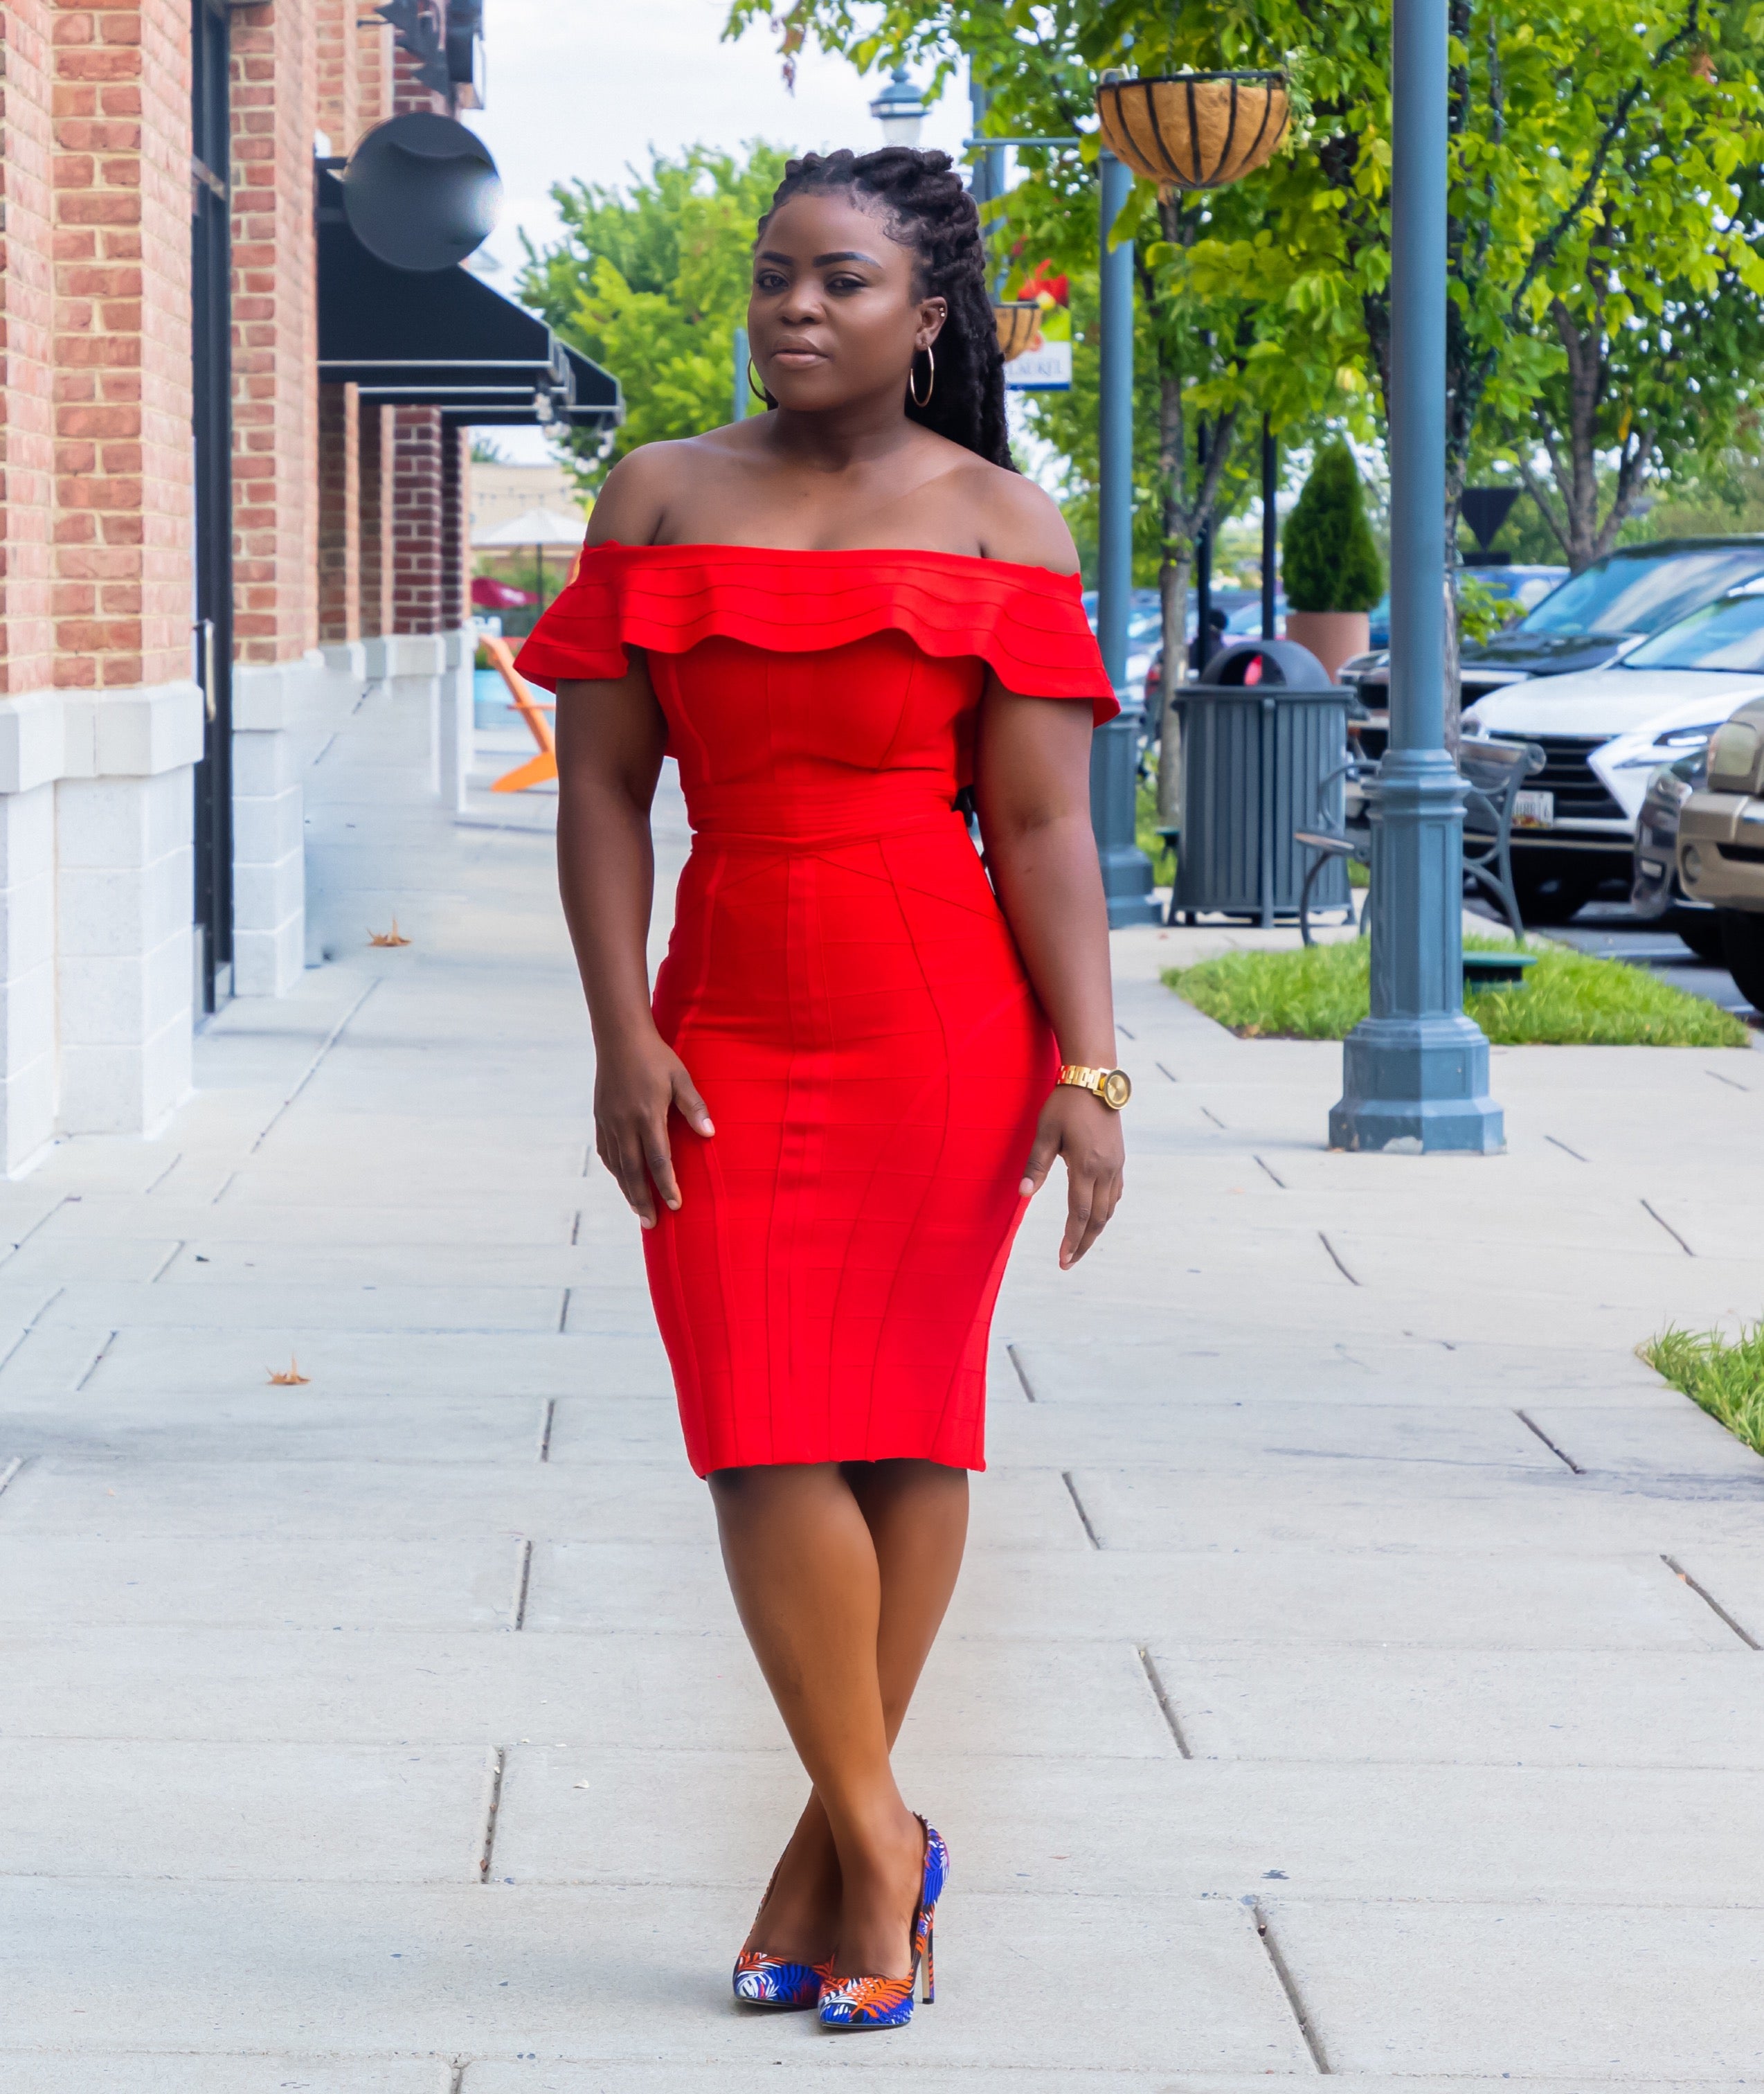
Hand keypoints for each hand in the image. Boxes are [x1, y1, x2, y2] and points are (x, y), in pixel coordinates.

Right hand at [594, 1030, 713, 1227]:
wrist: (619, 1037)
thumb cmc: (656, 1056)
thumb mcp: (681, 1078)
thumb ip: (694, 1107)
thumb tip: (709, 1134)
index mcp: (647, 1115)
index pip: (658, 1160)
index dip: (667, 1185)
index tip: (676, 1205)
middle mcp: (624, 1123)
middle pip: (633, 1171)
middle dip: (643, 1200)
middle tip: (651, 1224)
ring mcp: (609, 1122)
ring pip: (617, 1165)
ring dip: (628, 1190)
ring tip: (638, 1209)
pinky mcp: (600, 1117)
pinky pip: (606, 1152)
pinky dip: (616, 1170)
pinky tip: (623, 1179)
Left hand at [1019, 1085, 1124, 1268]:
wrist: (1095, 1080)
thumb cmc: (1065, 1105)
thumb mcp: (1044, 1133)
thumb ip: (1036, 1165)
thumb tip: (1023, 1194)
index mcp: (1086, 1166)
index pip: (1079, 1214)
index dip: (1071, 1240)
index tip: (1062, 1259)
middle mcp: (1106, 1170)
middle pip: (1097, 1219)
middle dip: (1083, 1244)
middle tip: (1068, 1263)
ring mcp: (1116, 1165)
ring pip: (1109, 1208)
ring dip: (1095, 1230)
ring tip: (1080, 1246)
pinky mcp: (1119, 1159)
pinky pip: (1116, 1193)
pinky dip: (1105, 1211)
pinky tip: (1096, 1217)